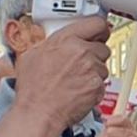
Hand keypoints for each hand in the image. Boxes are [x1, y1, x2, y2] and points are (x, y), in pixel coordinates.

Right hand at [12, 16, 112, 131]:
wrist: (38, 113)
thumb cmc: (33, 89)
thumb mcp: (32, 55)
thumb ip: (51, 44)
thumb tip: (57, 42)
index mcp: (65, 39)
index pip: (96, 23)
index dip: (99, 28)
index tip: (100, 32)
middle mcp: (81, 51)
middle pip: (103, 46)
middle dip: (95, 54)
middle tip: (82, 64)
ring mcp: (91, 69)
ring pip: (103, 66)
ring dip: (94, 73)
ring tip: (76, 81)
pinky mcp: (97, 86)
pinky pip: (102, 84)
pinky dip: (93, 88)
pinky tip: (78, 91)